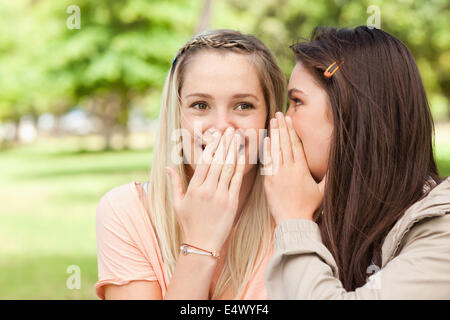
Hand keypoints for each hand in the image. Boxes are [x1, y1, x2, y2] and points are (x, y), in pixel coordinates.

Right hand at [165, 127, 245, 252]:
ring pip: (228, 168)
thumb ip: (174, 184)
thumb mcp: (177, 203)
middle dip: (224, 144)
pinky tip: (243, 155)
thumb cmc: (189, 223)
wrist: (202, 244)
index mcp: (194, 188)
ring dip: (233, 150)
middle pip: (217, 161)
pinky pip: (236, 181)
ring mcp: (221, 196)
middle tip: (229, 130)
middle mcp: (207, 190)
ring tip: (237, 137)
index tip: (215, 135)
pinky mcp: (232, 202)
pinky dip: (240, 167)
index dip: (211, 147)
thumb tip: (167, 167)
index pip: (204, 162)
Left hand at [263, 112, 325, 223]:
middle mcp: (289, 169)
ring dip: (273, 134)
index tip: (288, 119)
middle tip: (278, 114)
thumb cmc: (310, 207)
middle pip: (285, 143)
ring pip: (275, 150)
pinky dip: (266, 150)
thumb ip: (329, 175)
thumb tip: (338, 163)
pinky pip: (267, 162)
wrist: (294, 221)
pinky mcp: (269, 181)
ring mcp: (278, 174)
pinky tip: (265, 140)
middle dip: (281, 127)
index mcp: (302, 169)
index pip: (296, 145)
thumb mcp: (324, 190)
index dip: (292, 130)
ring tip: (271, 122)